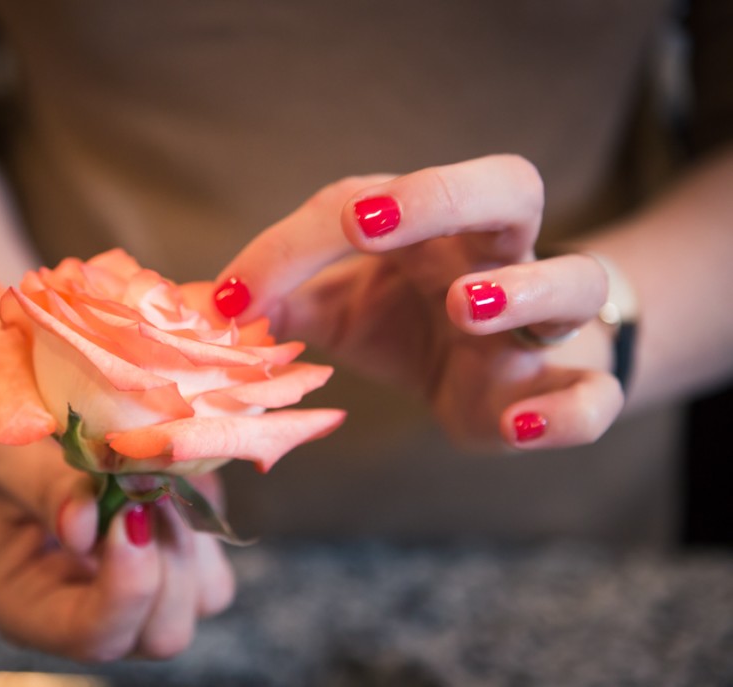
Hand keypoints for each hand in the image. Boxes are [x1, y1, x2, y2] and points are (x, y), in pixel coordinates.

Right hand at [0, 433, 234, 661]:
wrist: (20, 415)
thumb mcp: (5, 460)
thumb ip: (44, 491)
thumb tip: (86, 525)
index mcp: (29, 609)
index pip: (94, 636)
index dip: (127, 585)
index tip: (129, 511)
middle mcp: (87, 615)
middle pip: (160, 634)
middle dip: (168, 560)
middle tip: (148, 487)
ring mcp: (137, 596)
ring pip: (201, 601)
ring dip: (190, 538)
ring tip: (156, 480)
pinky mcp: (171, 566)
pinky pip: (215, 570)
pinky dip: (204, 526)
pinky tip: (171, 482)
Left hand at [215, 154, 623, 450]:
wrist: (493, 380)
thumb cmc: (408, 323)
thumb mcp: (334, 306)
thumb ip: (277, 299)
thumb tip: (202, 308)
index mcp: (431, 227)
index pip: (369, 203)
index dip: (298, 241)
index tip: (237, 297)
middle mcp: (496, 258)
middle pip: (509, 186)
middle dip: (442, 194)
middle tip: (367, 223)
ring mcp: (542, 324)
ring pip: (577, 280)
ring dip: (523, 289)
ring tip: (466, 306)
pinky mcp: (563, 391)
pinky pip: (595, 397)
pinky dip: (569, 410)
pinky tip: (518, 426)